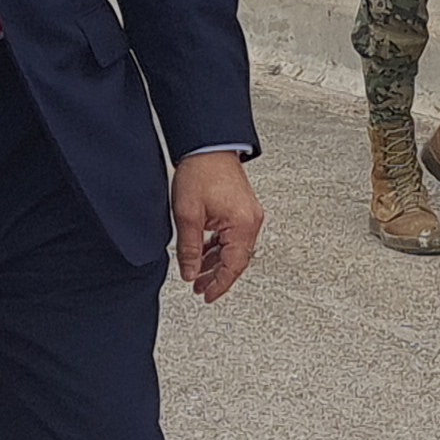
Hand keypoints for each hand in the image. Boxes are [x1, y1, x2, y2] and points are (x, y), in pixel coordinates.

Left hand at [170, 152, 262, 301]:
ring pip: (234, 249)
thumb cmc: (201, 171)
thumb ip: (189, 249)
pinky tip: (205, 251)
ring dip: (217, 262)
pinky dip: (219, 247)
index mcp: (242, 225)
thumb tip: (190, 273)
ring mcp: (249, 214)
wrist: (207, 143)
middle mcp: (251, 220)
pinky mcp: (242, 207)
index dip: (218, 285)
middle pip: (236, 260)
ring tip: (198, 272)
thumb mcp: (188, 215)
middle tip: (200, 288)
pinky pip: (233, 236)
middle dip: (217, 276)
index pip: (233, 267)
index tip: (206, 296)